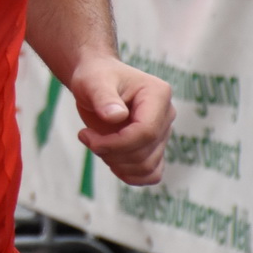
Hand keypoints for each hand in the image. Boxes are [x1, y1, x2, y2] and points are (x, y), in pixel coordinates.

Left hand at [66, 54, 172, 185]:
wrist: (97, 82)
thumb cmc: (95, 77)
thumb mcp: (93, 82)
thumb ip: (103, 97)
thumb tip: (117, 117)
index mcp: (158, 94)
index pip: (146, 132)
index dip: (116, 143)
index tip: (86, 136)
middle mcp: (166, 115)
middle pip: (145, 152)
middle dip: (111, 152)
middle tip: (86, 137)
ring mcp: (163, 133)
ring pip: (147, 167)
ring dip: (117, 163)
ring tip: (96, 144)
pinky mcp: (155, 148)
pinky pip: (152, 174)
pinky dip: (130, 175)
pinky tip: (109, 160)